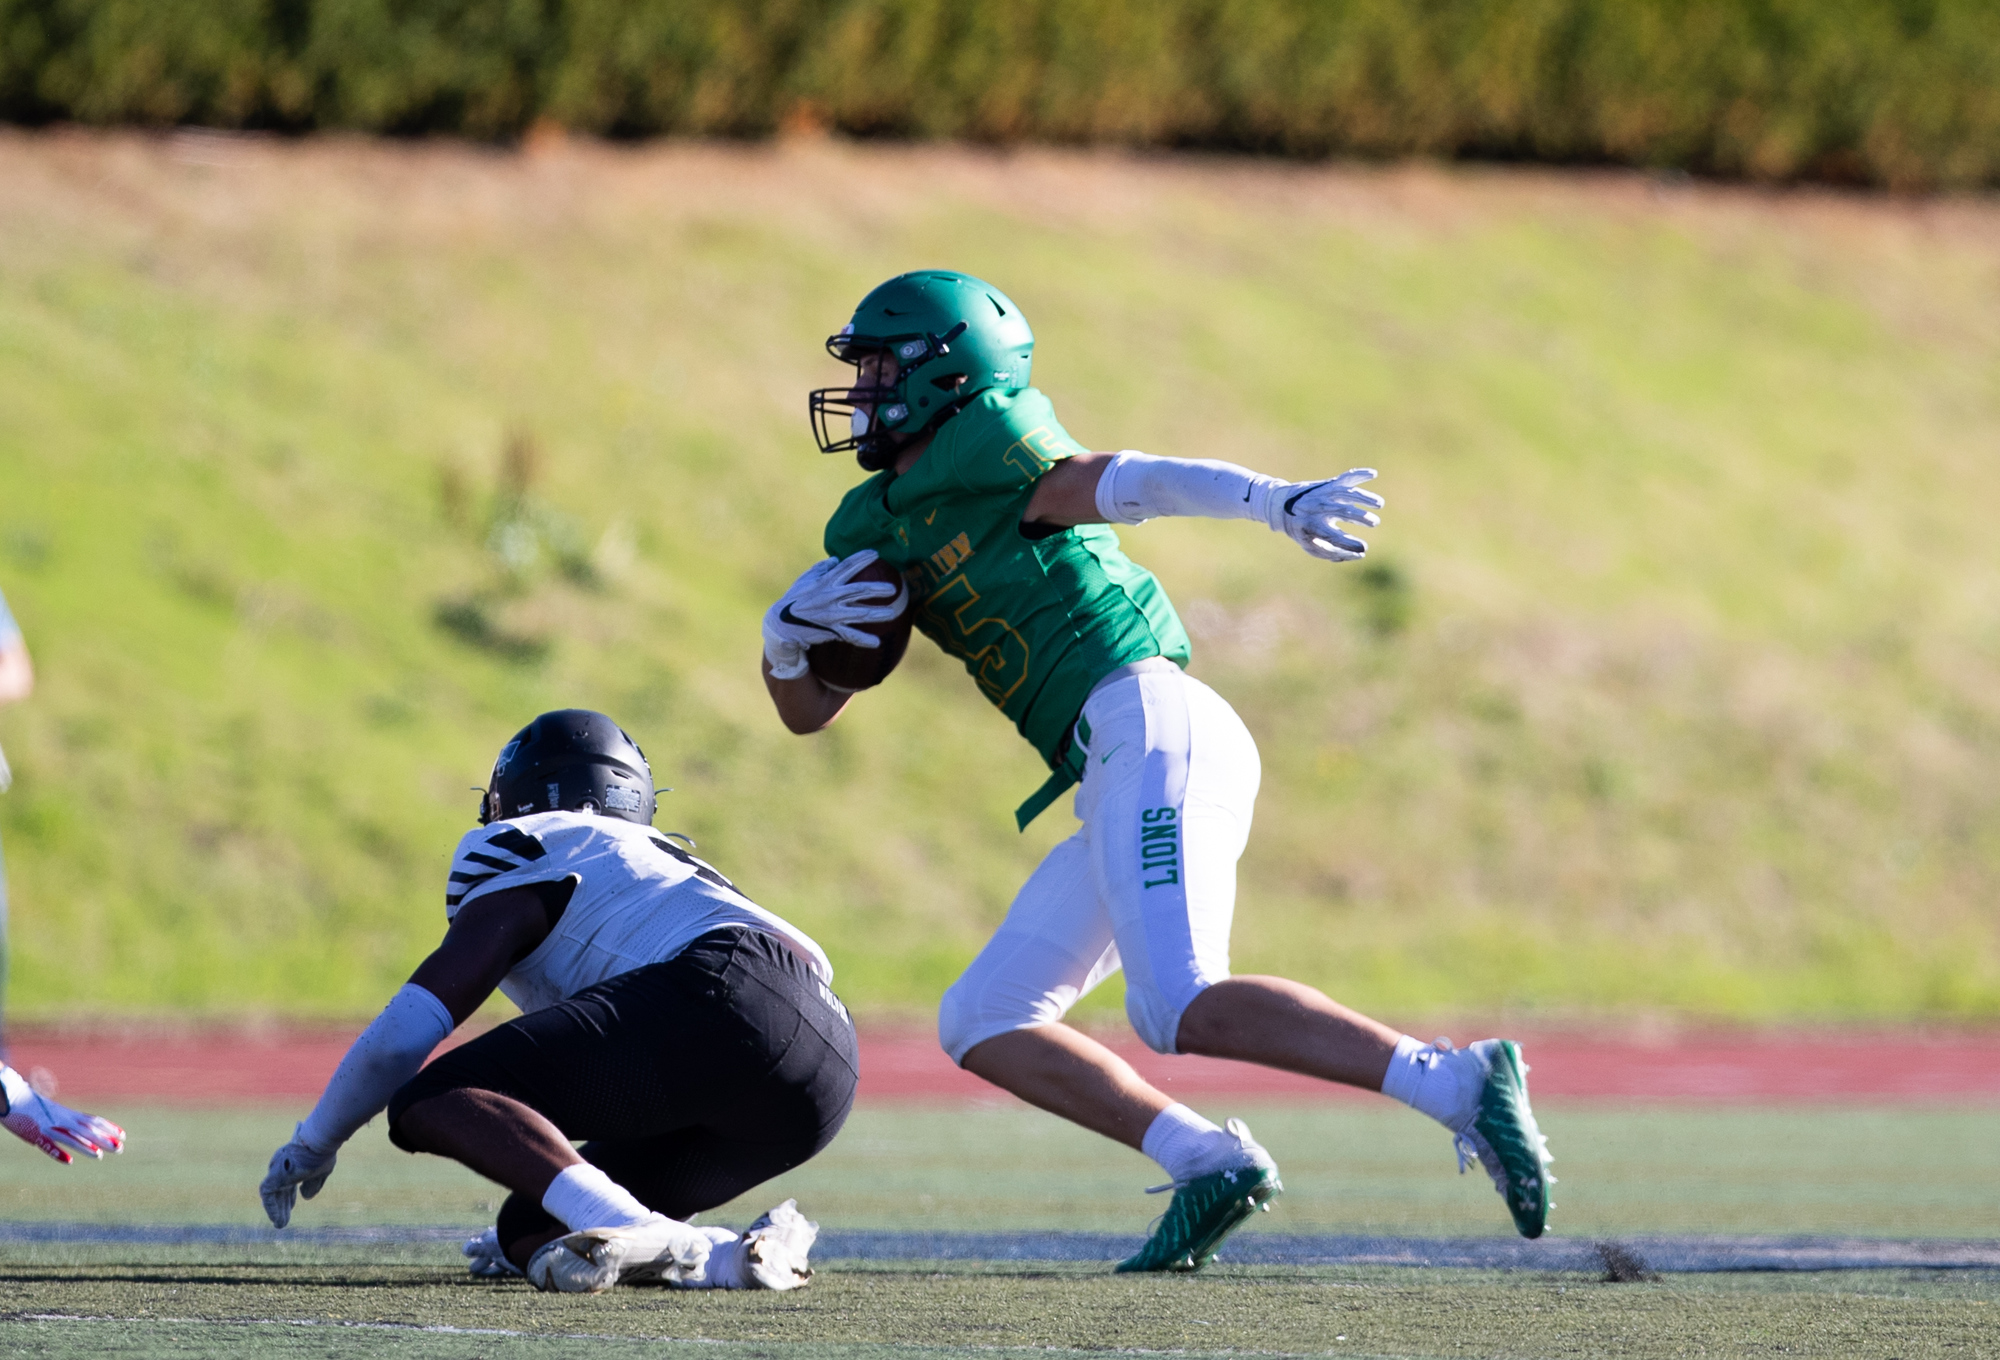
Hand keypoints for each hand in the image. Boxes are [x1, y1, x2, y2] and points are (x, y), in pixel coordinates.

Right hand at [0, 1064, 124, 1163]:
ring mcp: (47, 1126)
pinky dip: (56, 1151)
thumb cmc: (31, 1105)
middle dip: (103, 1139)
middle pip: (86, 1130)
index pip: (92, 1120)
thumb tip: (82, 1124)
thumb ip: (67, 1119)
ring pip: (69, 1137)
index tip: (123, 1135)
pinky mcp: (32, 1133)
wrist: (10, 1095)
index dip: (108, 1127)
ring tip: (99, 1156)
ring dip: (84, 1146)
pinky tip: (68, 1161)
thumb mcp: (53, 1112)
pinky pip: (46, 1143)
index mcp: (66, 1114)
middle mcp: (60, 1119)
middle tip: (120, 1149)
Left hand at [260, 1125, 337, 1227]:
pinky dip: (272, 1208)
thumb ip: (313, 1184)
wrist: (318, 1142)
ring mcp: (277, 1171)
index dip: (289, 1195)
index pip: (288, 1182)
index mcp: (294, 1162)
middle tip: (283, 1221)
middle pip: (281, 1190)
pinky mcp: (273, 1177)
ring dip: (277, 1210)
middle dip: (283, 1205)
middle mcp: (283, 1166)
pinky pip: (268, 1196)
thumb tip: (306, 1197)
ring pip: (274, 1194)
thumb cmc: (322, 1153)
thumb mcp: (322, 1171)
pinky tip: (277, 1220)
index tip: (292, 1206)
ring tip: (280, 1225)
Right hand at [761, 551, 906, 679]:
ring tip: (892, 613)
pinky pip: (850, 636)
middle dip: (876, 589)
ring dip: (876, 614)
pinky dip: (863, 640)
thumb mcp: (804, 579)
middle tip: (893, 589)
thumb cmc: (794, 599)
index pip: (846, 567)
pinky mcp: (830, 630)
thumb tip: (835, 559)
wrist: (781, 624)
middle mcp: (830, 596)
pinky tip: (877, 643)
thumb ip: (820, 568)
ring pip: (859, 614)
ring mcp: (831, 614)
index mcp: (825, 582)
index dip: (861, 559)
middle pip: (858, 590)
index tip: (876, 554)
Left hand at [1266, 469, 1382, 561]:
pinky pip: (1345, 478)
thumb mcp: (1311, 546)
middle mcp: (1317, 508)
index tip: (1363, 548)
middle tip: (1375, 522)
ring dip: (1364, 497)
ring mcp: (1324, 494)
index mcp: (1311, 526)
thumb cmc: (1302, 531)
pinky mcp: (1330, 485)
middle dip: (1360, 516)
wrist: (1282, 506)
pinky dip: (1359, 474)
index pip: (1332, 535)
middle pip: (1341, 511)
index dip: (1348, 543)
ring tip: (1380, 504)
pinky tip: (1373, 474)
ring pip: (1346, 493)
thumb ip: (1333, 553)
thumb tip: (1359, 555)